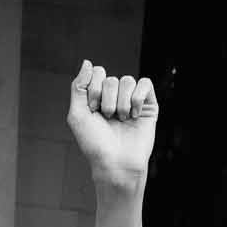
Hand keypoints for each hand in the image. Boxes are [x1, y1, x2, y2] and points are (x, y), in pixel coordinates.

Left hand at [64, 60, 158, 185]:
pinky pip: (145, 83)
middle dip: (107, 100)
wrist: (116, 163)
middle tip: (107, 118)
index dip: (94, 89)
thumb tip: (87, 62)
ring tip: (121, 119)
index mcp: (97, 97)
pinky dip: (138, 98)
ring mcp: (132, 101)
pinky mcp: (149, 105)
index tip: (92, 109)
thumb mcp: (77, 114)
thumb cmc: (94, 143)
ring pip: (128, 80)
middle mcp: (114, 97)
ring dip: (121, 102)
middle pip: (111, 78)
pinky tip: (134, 114)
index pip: (97, 73)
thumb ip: (79, 87)